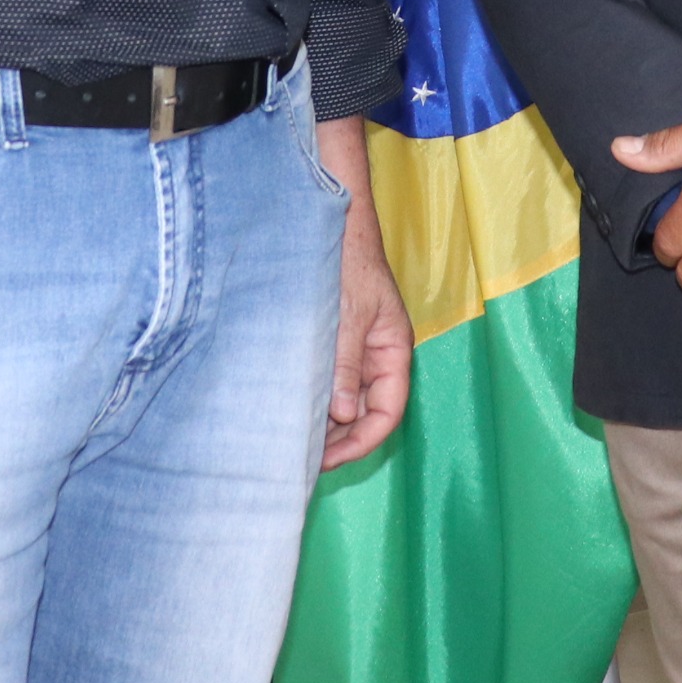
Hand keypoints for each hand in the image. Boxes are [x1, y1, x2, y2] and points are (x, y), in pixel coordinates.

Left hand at [312, 118, 414, 467]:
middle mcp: (376, 358)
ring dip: (322, 422)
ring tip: (290, 440)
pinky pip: (328, 381)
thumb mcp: (349, 315)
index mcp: (393, 352)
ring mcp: (355, 352)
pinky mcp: (333, 343)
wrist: (332, 221)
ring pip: (344, 401)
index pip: (387, 413)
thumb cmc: (348, 262)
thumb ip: (346, 363)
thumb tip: (344, 414)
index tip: (327, 461)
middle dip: (338, 440)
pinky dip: (312, 398)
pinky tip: (288, 408)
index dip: (361, 443)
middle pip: (365, 414)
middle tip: (300, 460)